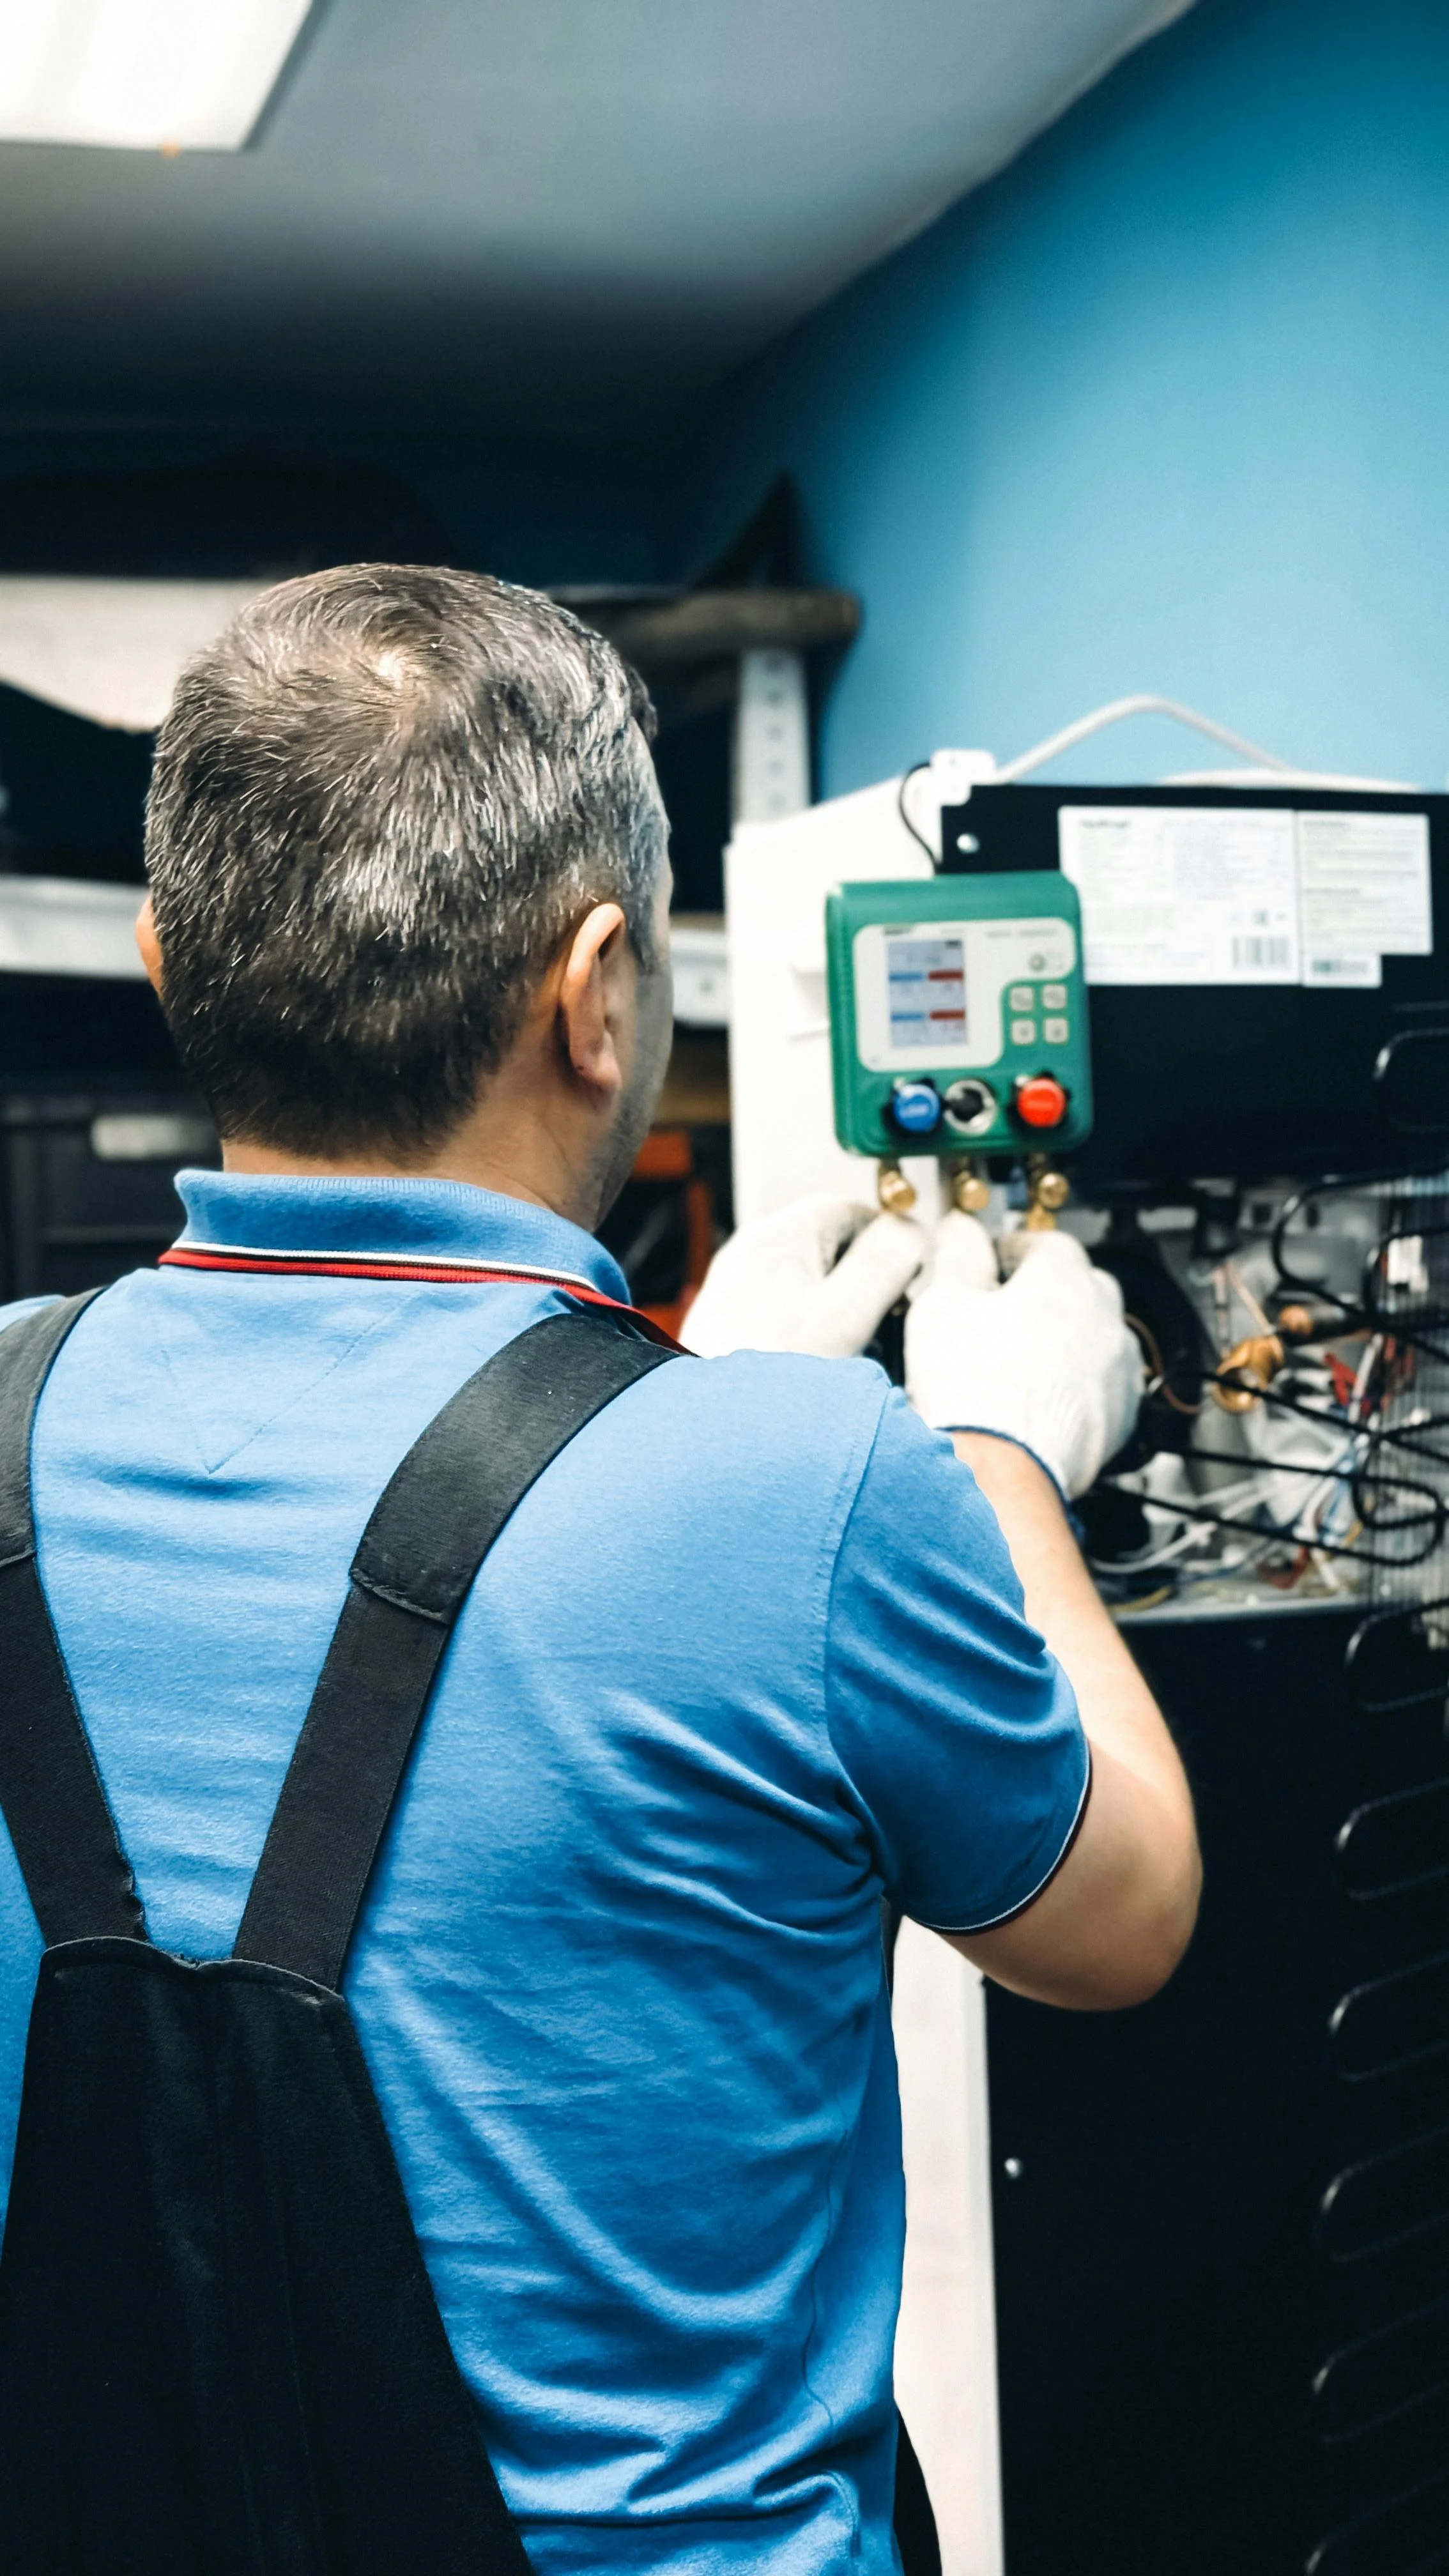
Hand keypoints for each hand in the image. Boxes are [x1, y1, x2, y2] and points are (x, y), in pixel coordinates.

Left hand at [680, 1192, 923, 1358]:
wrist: (706, 1433)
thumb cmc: (772, 1371)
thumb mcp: (845, 1313)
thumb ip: (885, 1262)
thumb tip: (912, 1230)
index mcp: (779, 1235)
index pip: (851, 1211)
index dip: (890, 1241)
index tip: (910, 1283)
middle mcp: (752, 1253)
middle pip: (831, 1249)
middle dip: (868, 1283)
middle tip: (887, 1326)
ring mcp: (737, 1290)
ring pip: (812, 1285)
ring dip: (844, 1313)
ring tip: (855, 1354)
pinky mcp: (731, 1326)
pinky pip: (788, 1315)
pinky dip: (814, 1335)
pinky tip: (820, 1370)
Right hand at [905, 1213, 1142, 1497]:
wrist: (1003, 1471)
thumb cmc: (974, 1390)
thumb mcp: (944, 1304)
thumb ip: (957, 1255)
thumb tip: (961, 1231)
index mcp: (1063, 1277)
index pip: (1046, 1243)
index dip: (1014, 1250)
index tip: (994, 1263)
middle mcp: (1103, 1315)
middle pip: (1079, 1285)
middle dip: (1046, 1293)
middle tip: (1005, 1311)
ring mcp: (1119, 1366)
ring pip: (1095, 1336)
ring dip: (1066, 1340)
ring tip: (1022, 1362)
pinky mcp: (1122, 1414)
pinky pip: (1104, 1384)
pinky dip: (1079, 1385)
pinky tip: (1043, 1400)